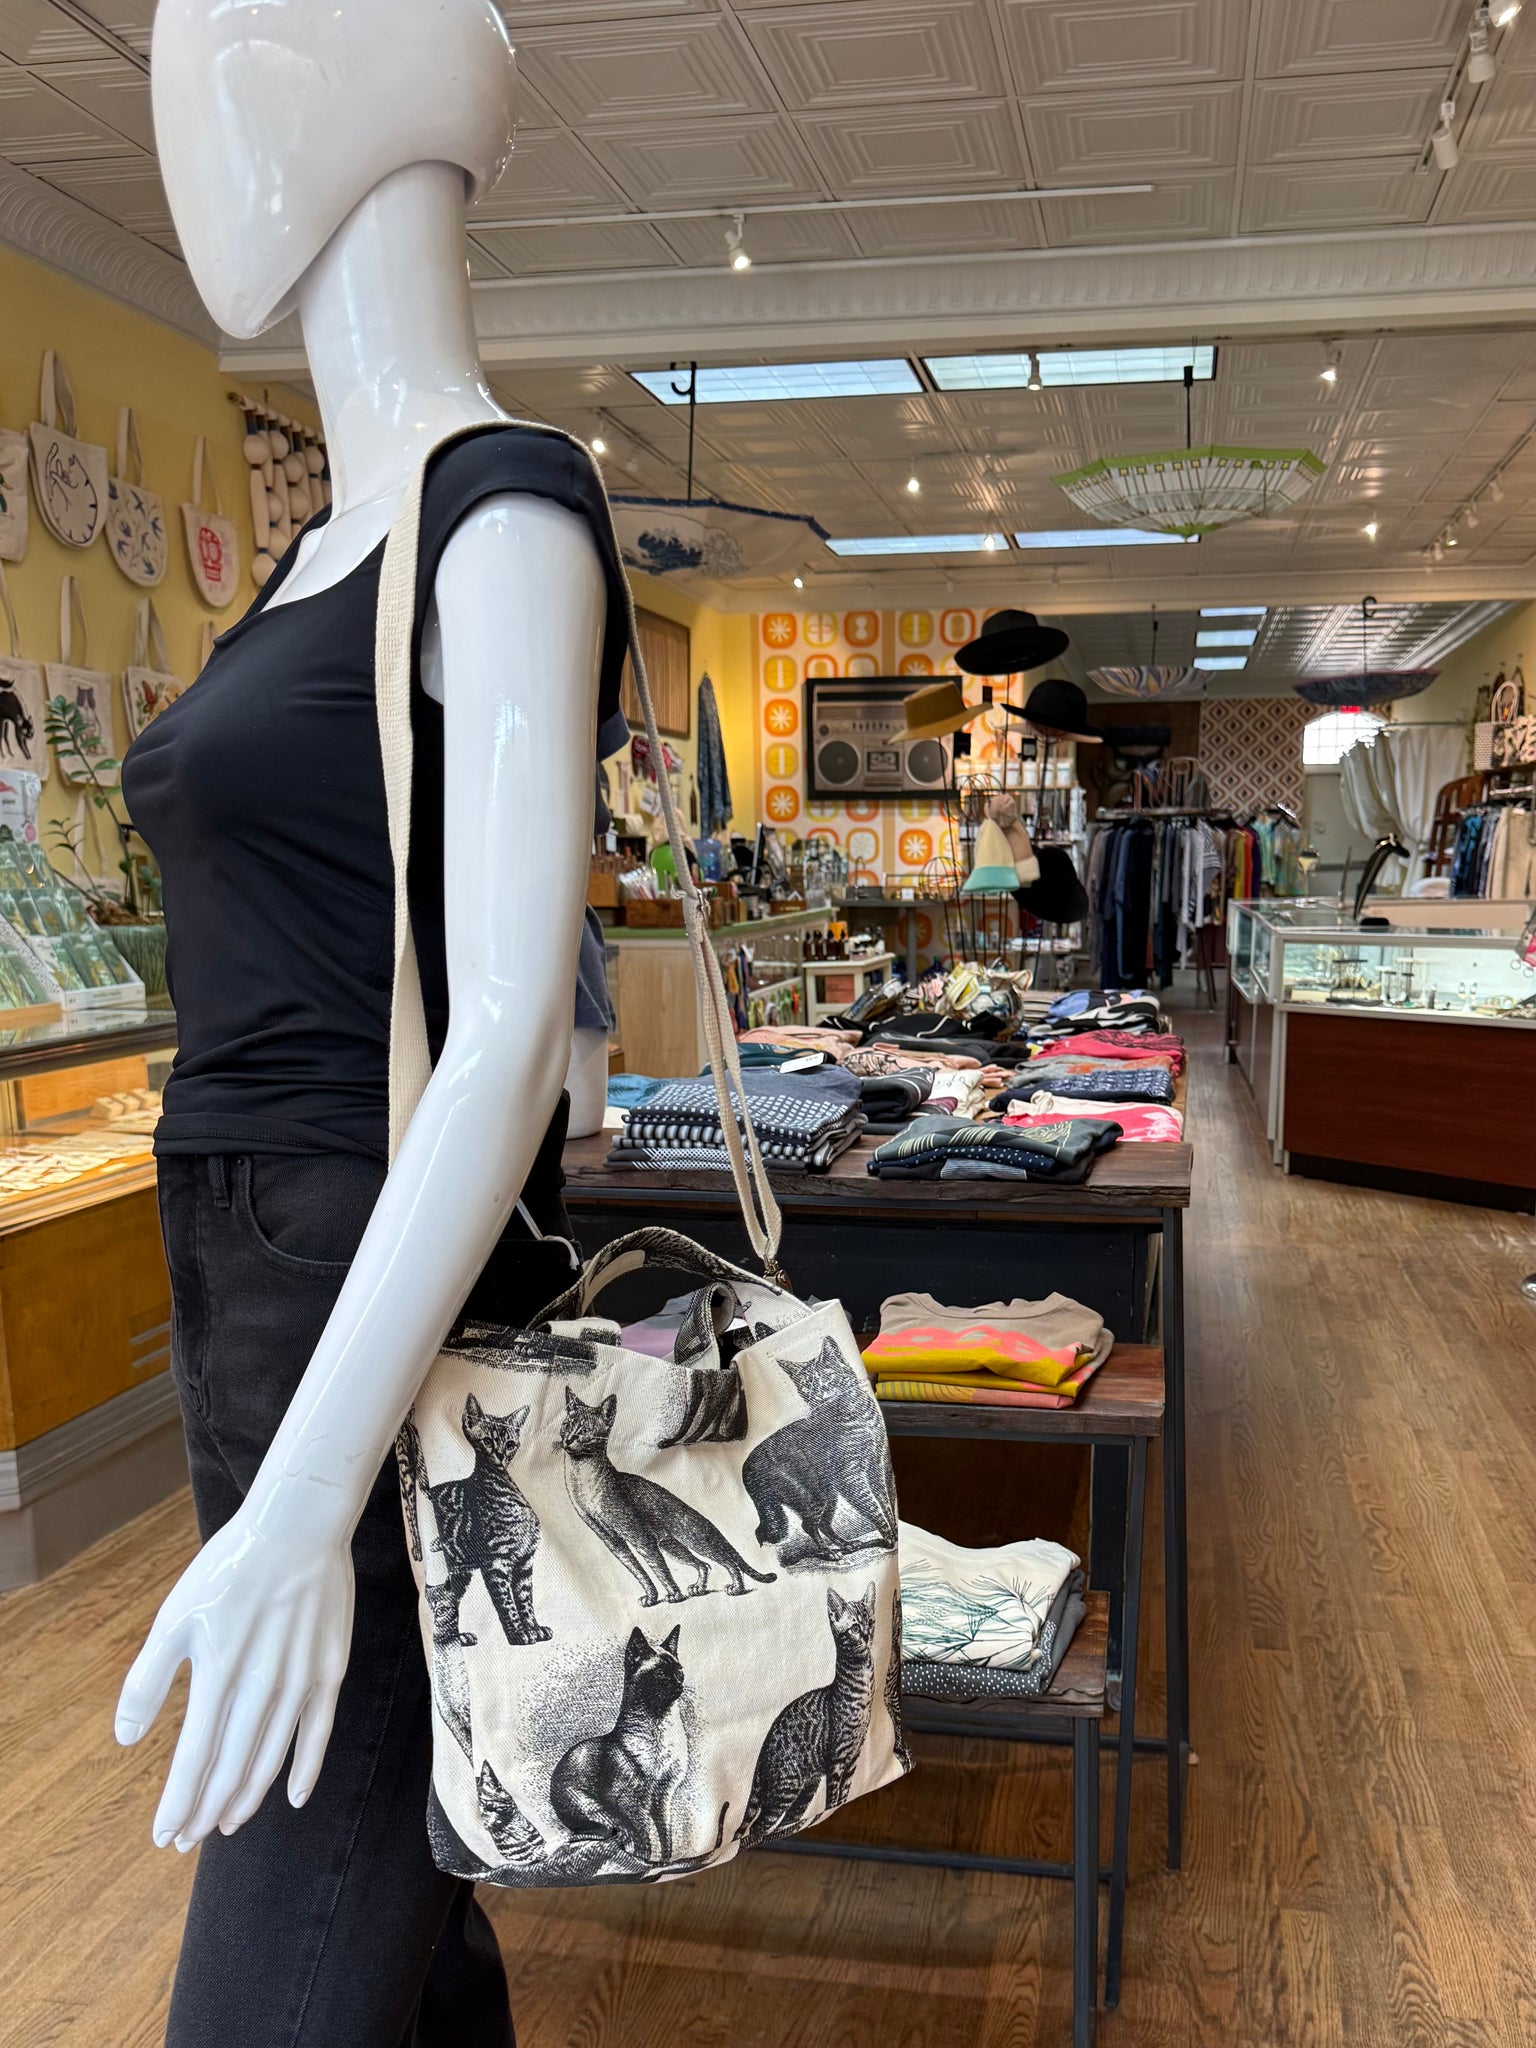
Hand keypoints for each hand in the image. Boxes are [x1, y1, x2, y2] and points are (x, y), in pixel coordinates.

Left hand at [115, 1502, 353, 1848]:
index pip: (193, 1759)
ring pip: (271, 1757)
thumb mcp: (174, 1616)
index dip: (178, 1804)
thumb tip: (126, 1739)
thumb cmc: (229, 1568)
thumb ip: (147, 1680)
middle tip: (189, 1840)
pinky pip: (319, 1731)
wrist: (299, 1525)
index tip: (164, 1836)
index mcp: (218, 1673)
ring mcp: (301, 1679)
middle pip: (231, 1768)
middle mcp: (261, 1685)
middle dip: (206, 1811)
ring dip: (247, 1798)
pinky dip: (306, 1768)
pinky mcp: (330, 1669)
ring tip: (228, 1823)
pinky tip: (293, 1797)